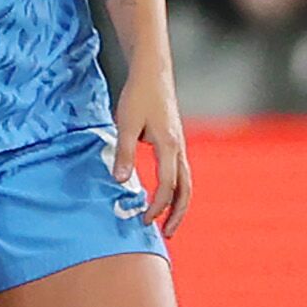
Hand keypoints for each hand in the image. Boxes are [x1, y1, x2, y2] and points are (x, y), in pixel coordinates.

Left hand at [113, 62, 192, 235]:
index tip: (145, 220)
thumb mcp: (125, 123)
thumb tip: (120, 180)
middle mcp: (180, 148)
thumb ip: (124, 153)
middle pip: (185, 189)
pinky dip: (177, 189)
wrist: (153, 73)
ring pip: (186, 182)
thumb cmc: (138, 96)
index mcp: (169, 146)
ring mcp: (180, 145)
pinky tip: (165, 196)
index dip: (157, 205)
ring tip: (169, 222)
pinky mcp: (175, 142)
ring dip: (179, 203)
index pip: (167, 185)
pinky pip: (181, 172)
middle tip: (167, 234)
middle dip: (177, 213)